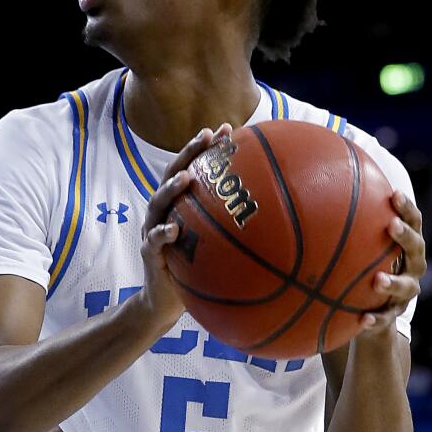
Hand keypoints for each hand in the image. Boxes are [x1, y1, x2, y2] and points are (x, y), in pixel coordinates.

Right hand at [137, 124, 229, 329]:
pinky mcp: (148, 253)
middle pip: (172, 175)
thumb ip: (236, 230)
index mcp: (181, 206)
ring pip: (158, 203)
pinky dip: (162, 233)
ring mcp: (152, 231)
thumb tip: (282, 219)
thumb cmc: (196, 272)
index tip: (227, 128)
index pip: (192, 168)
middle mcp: (164, 212)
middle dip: (188, 154)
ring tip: (187, 178)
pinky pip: (154, 241)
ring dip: (171, 188)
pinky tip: (173, 230)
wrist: (165, 303)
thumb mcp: (218, 248)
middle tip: (205, 137)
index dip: (206, 148)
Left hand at [359, 190, 425, 336]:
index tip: (394, 194)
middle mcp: (413, 267)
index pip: (413, 223)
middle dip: (405, 236)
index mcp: (407, 247)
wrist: (376, 313)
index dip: (406, 209)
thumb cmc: (366, 268)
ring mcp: (406, 292)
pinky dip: (376, 319)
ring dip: (393, 282)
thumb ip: (350, 226)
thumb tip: (323, 190)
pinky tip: (363, 319)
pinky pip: (386, 319)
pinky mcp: (394, 315)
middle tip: (391, 225)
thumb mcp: (361, 248)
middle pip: (416, 248)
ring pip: (406, 287)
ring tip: (378, 280)